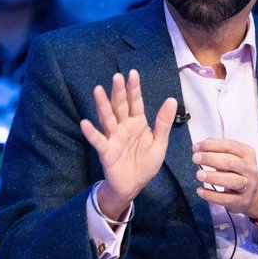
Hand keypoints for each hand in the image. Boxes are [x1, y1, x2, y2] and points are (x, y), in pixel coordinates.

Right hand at [80, 70, 176, 220]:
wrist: (134, 185)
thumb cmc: (145, 162)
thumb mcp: (159, 142)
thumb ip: (163, 122)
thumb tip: (172, 99)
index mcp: (137, 122)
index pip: (135, 102)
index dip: (134, 88)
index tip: (133, 73)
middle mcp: (123, 126)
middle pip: (120, 106)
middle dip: (119, 91)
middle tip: (117, 76)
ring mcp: (113, 137)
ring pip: (108, 118)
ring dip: (103, 105)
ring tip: (98, 90)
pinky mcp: (106, 151)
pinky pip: (98, 140)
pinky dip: (91, 132)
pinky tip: (85, 123)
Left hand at [192, 138, 257, 218]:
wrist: (256, 194)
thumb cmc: (239, 172)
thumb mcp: (234, 157)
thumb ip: (219, 150)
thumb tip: (200, 146)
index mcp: (247, 154)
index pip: (229, 146)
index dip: (211, 145)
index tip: (196, 147)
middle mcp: (248, 169)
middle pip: (230, 162)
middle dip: (211, 159)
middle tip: (196, 158)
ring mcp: (247, 186)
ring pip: (231, 180)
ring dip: (213, 177)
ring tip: (199, 174)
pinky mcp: (241, 201)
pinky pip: (225, 199)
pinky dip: (211, 195)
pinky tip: (200, 191)